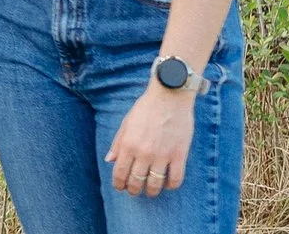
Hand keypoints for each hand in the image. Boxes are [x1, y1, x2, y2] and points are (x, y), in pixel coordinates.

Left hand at [107, 81, 195, 195]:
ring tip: (151, 191)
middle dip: (134, 190)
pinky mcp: (179, 155)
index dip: (119, 184)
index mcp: (128, 144)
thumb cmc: (146, 107)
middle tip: (135, 191)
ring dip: (152, 191)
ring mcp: (162, 155)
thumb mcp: (127, 122)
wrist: (170, 96)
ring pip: (156, 184)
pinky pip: (176, 179)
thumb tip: (110, 160)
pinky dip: (171, 186)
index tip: (120, 187)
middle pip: (137, 181)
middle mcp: (144, 153)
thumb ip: (118, 143)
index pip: (120, 173)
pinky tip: (168, 184)